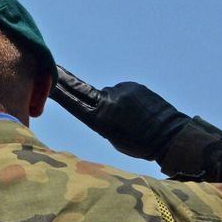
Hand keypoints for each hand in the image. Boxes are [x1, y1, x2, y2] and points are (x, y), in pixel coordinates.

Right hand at [51, 65, 190, 160]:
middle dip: (99, 104)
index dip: (59, 89)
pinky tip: (140, 112)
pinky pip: (124, 91)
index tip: (50, 77)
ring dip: (116, 103)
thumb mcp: (112, 137)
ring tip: (133, 118)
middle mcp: (109, 99)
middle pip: (92, 96)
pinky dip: (128, 99)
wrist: (171, 136)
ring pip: (111, 94)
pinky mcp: (135, 85)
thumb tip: (101, 105)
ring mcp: (123, 89)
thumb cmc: (140, 144)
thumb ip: (101, 119)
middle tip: (115, 118)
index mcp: (100, 116)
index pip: (73, 99)